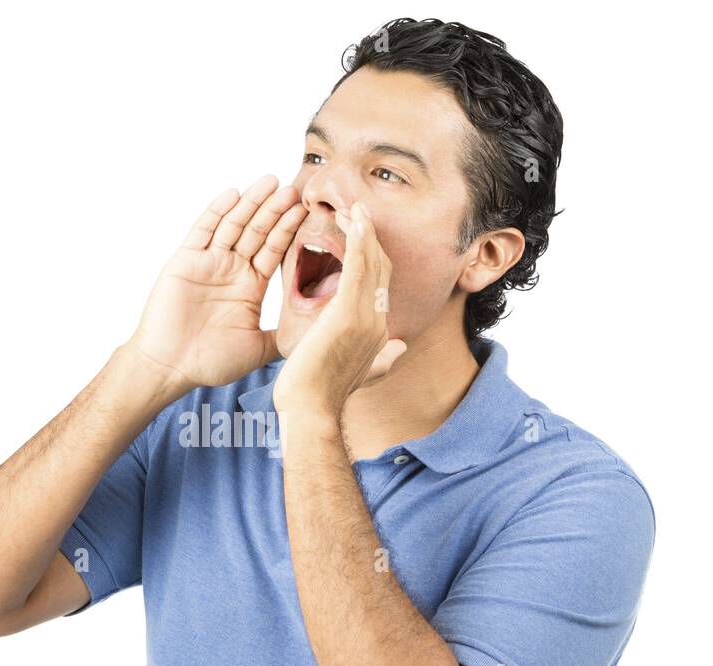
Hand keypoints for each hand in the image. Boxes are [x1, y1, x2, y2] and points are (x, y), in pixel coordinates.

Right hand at [124, 175, 306, 392]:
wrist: (168, 367)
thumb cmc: (208, 362)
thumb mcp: (256, 349)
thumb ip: (280, 336)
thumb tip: (312, 334)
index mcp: (249, 287)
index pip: (273, 250)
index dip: (288, 230)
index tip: (306, 211)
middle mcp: (231, 270)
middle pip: (257, 231)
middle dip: (274, 210)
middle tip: (294, 188)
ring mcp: (208, 263)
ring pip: (234, 225)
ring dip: (251, 203)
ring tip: (270, 181)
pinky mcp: (186, 261)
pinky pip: (203, 231)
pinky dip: (217, 212)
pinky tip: (233, 194)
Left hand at [272, 201, 406, 421]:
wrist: (311, 411)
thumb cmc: (322, 396)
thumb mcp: (361, 375)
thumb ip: (383, 360)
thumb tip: (400, 349)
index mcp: (379, 332)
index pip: (381, 285)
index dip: (375, 258)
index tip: (363, 236)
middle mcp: (378, 321)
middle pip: (382, 268)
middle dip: (372, 238)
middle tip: (359, 211)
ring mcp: (366, 317)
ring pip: (372, 263)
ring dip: (365, 232)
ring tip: (356, 207)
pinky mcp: (348, 314)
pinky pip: (357, 269)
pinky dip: (358, 242)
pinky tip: (354, 221)